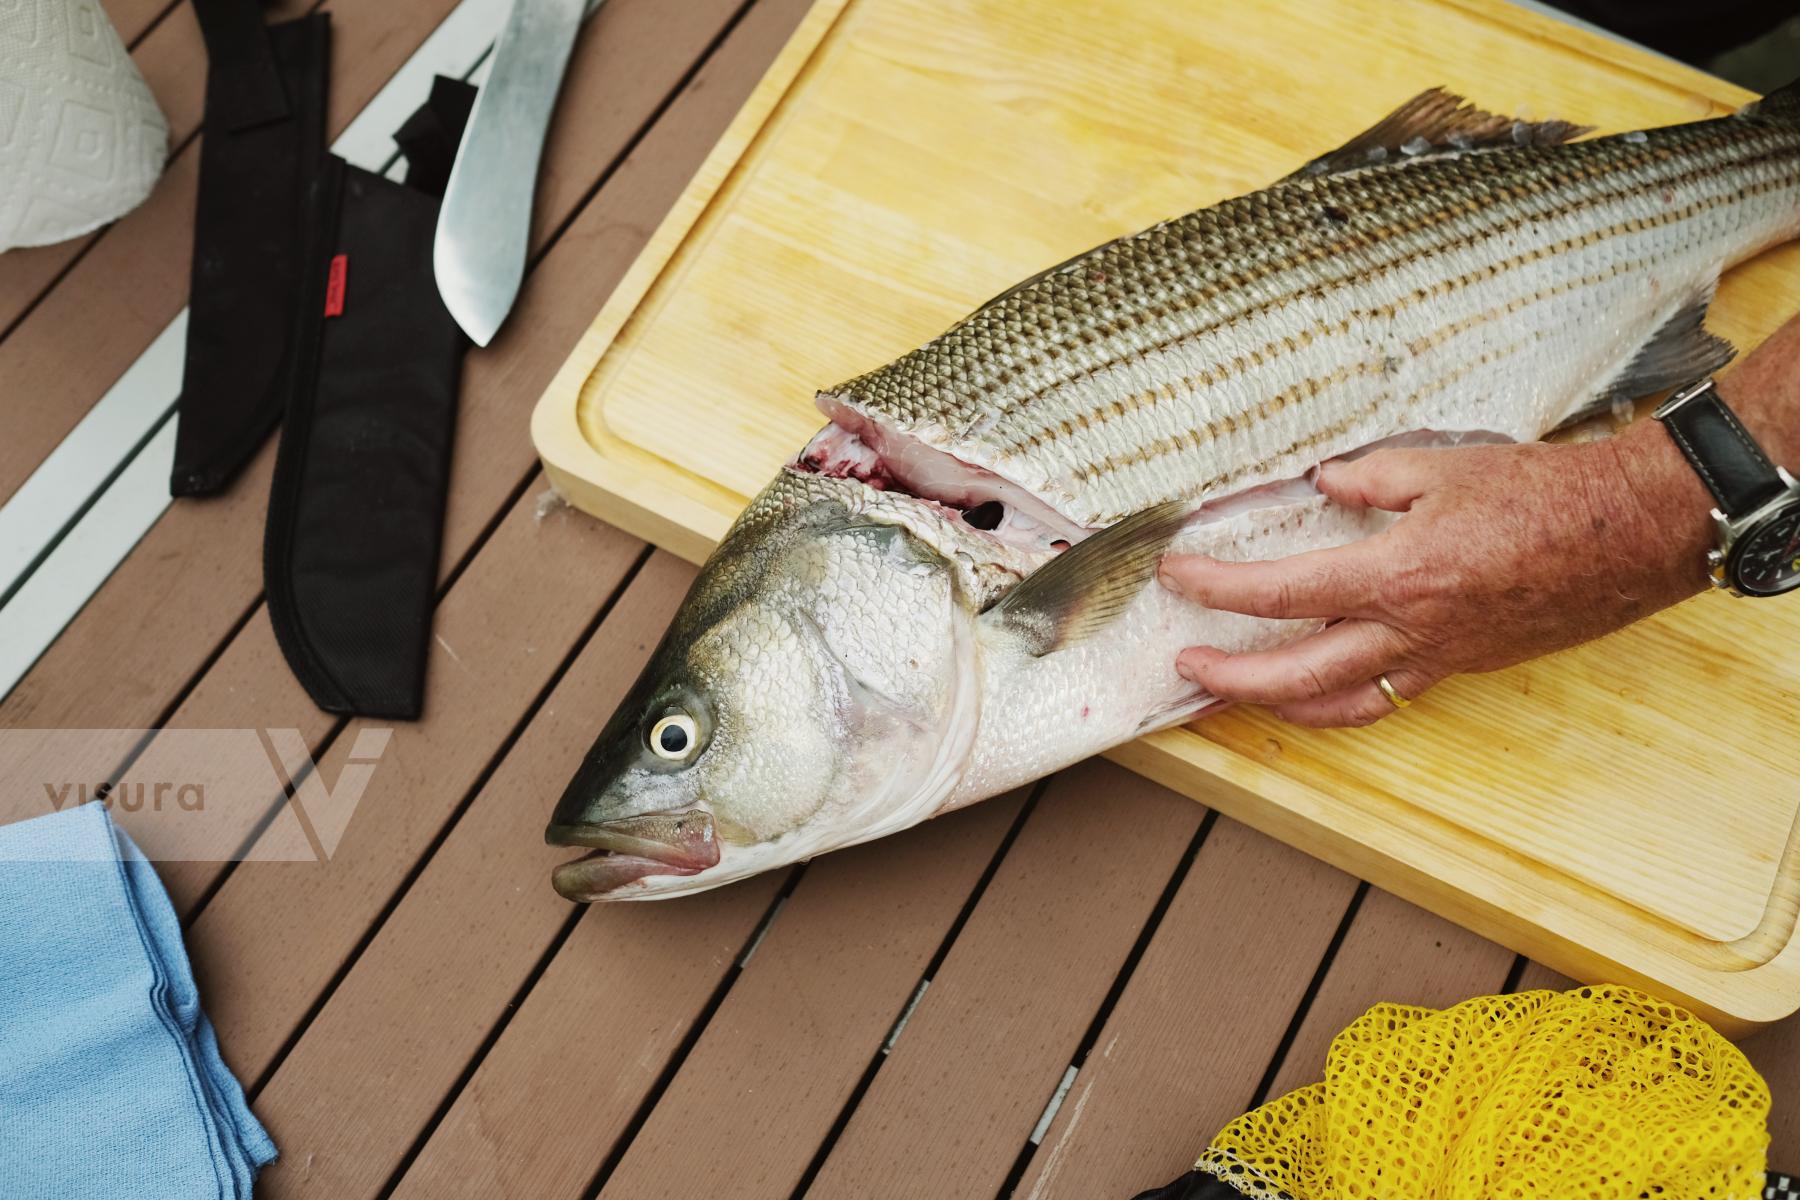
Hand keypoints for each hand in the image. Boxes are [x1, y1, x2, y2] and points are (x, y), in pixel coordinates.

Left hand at [1157, 423, 1715, 726]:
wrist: (1628, 534)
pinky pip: (1384, 698)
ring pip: (1340, 707)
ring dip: (1278, 705)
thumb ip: (1369, 480)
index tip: (1178, 576)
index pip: (1281, 593)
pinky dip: (1338, 700)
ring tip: (1236, 691)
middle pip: (1296, 677)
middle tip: (1186, 661)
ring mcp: (1437, 659)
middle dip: (1230, 676)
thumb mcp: (1443, 467)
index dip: (1218, 588)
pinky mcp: (1461, 667)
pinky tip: (1317, 686)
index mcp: (1396, 578)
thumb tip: (1320, 484)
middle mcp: (1410, 633)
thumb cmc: (1543, 495)